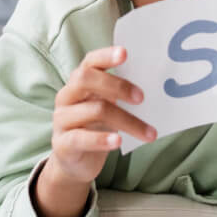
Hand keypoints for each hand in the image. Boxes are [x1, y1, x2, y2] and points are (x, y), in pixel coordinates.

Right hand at [47, 46, 154, 187]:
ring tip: (149, 133)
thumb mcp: (108, 107)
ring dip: (127, 121)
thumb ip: (121, 95)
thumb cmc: (96, 128)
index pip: (89, 62)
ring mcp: (61, 119)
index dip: (106, 56)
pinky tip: (118, 142)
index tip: (125, 53)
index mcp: (79, 82)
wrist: (75, 163)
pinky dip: (102, 139)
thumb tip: (155, 86)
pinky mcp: (62, 143)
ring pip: (94, 111)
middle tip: (142, 98)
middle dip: (117, 86)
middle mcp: (67, 96)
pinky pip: (81, 138)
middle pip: (86, 79)